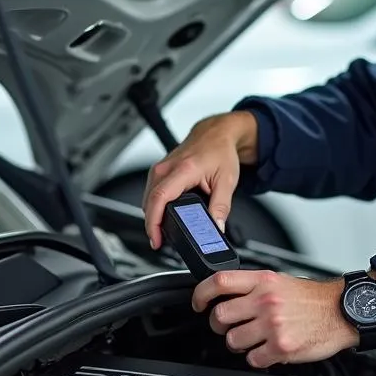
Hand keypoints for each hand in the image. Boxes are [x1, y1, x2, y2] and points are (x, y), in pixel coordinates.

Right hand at [143, 111, 258, 248]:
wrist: (216, 133)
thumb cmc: (220, 151)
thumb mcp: (227, 181)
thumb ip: (221, 208)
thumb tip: (216, 228)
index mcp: (183, 169)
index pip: (160, 198)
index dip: (154, 222)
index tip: (157, 238)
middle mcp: (166, 167)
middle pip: (149, 202)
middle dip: (153, 225)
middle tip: (161, 241)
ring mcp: (160, 168)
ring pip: (148, 198)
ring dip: (153, 216)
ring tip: (162, 232)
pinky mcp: (159, 171)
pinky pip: (151, 192)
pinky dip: (155, 206)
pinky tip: (163, 215)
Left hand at [192, 269, 358, 367]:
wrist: (342, 311)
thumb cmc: (314, 299)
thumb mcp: (280, 281)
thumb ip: (253, 287)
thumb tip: (226, 295)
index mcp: (263, 281)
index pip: (219, 281)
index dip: (201, 294)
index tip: (198, 303)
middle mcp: (265, 300)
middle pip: (220, 316)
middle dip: (219, 326)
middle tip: (229, 327)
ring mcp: (272, 324)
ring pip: (233, 341)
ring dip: (239, 344)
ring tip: (254, 340)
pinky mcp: (281, 346)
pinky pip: (253, 359)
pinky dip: (258, 358)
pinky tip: (269, 350)